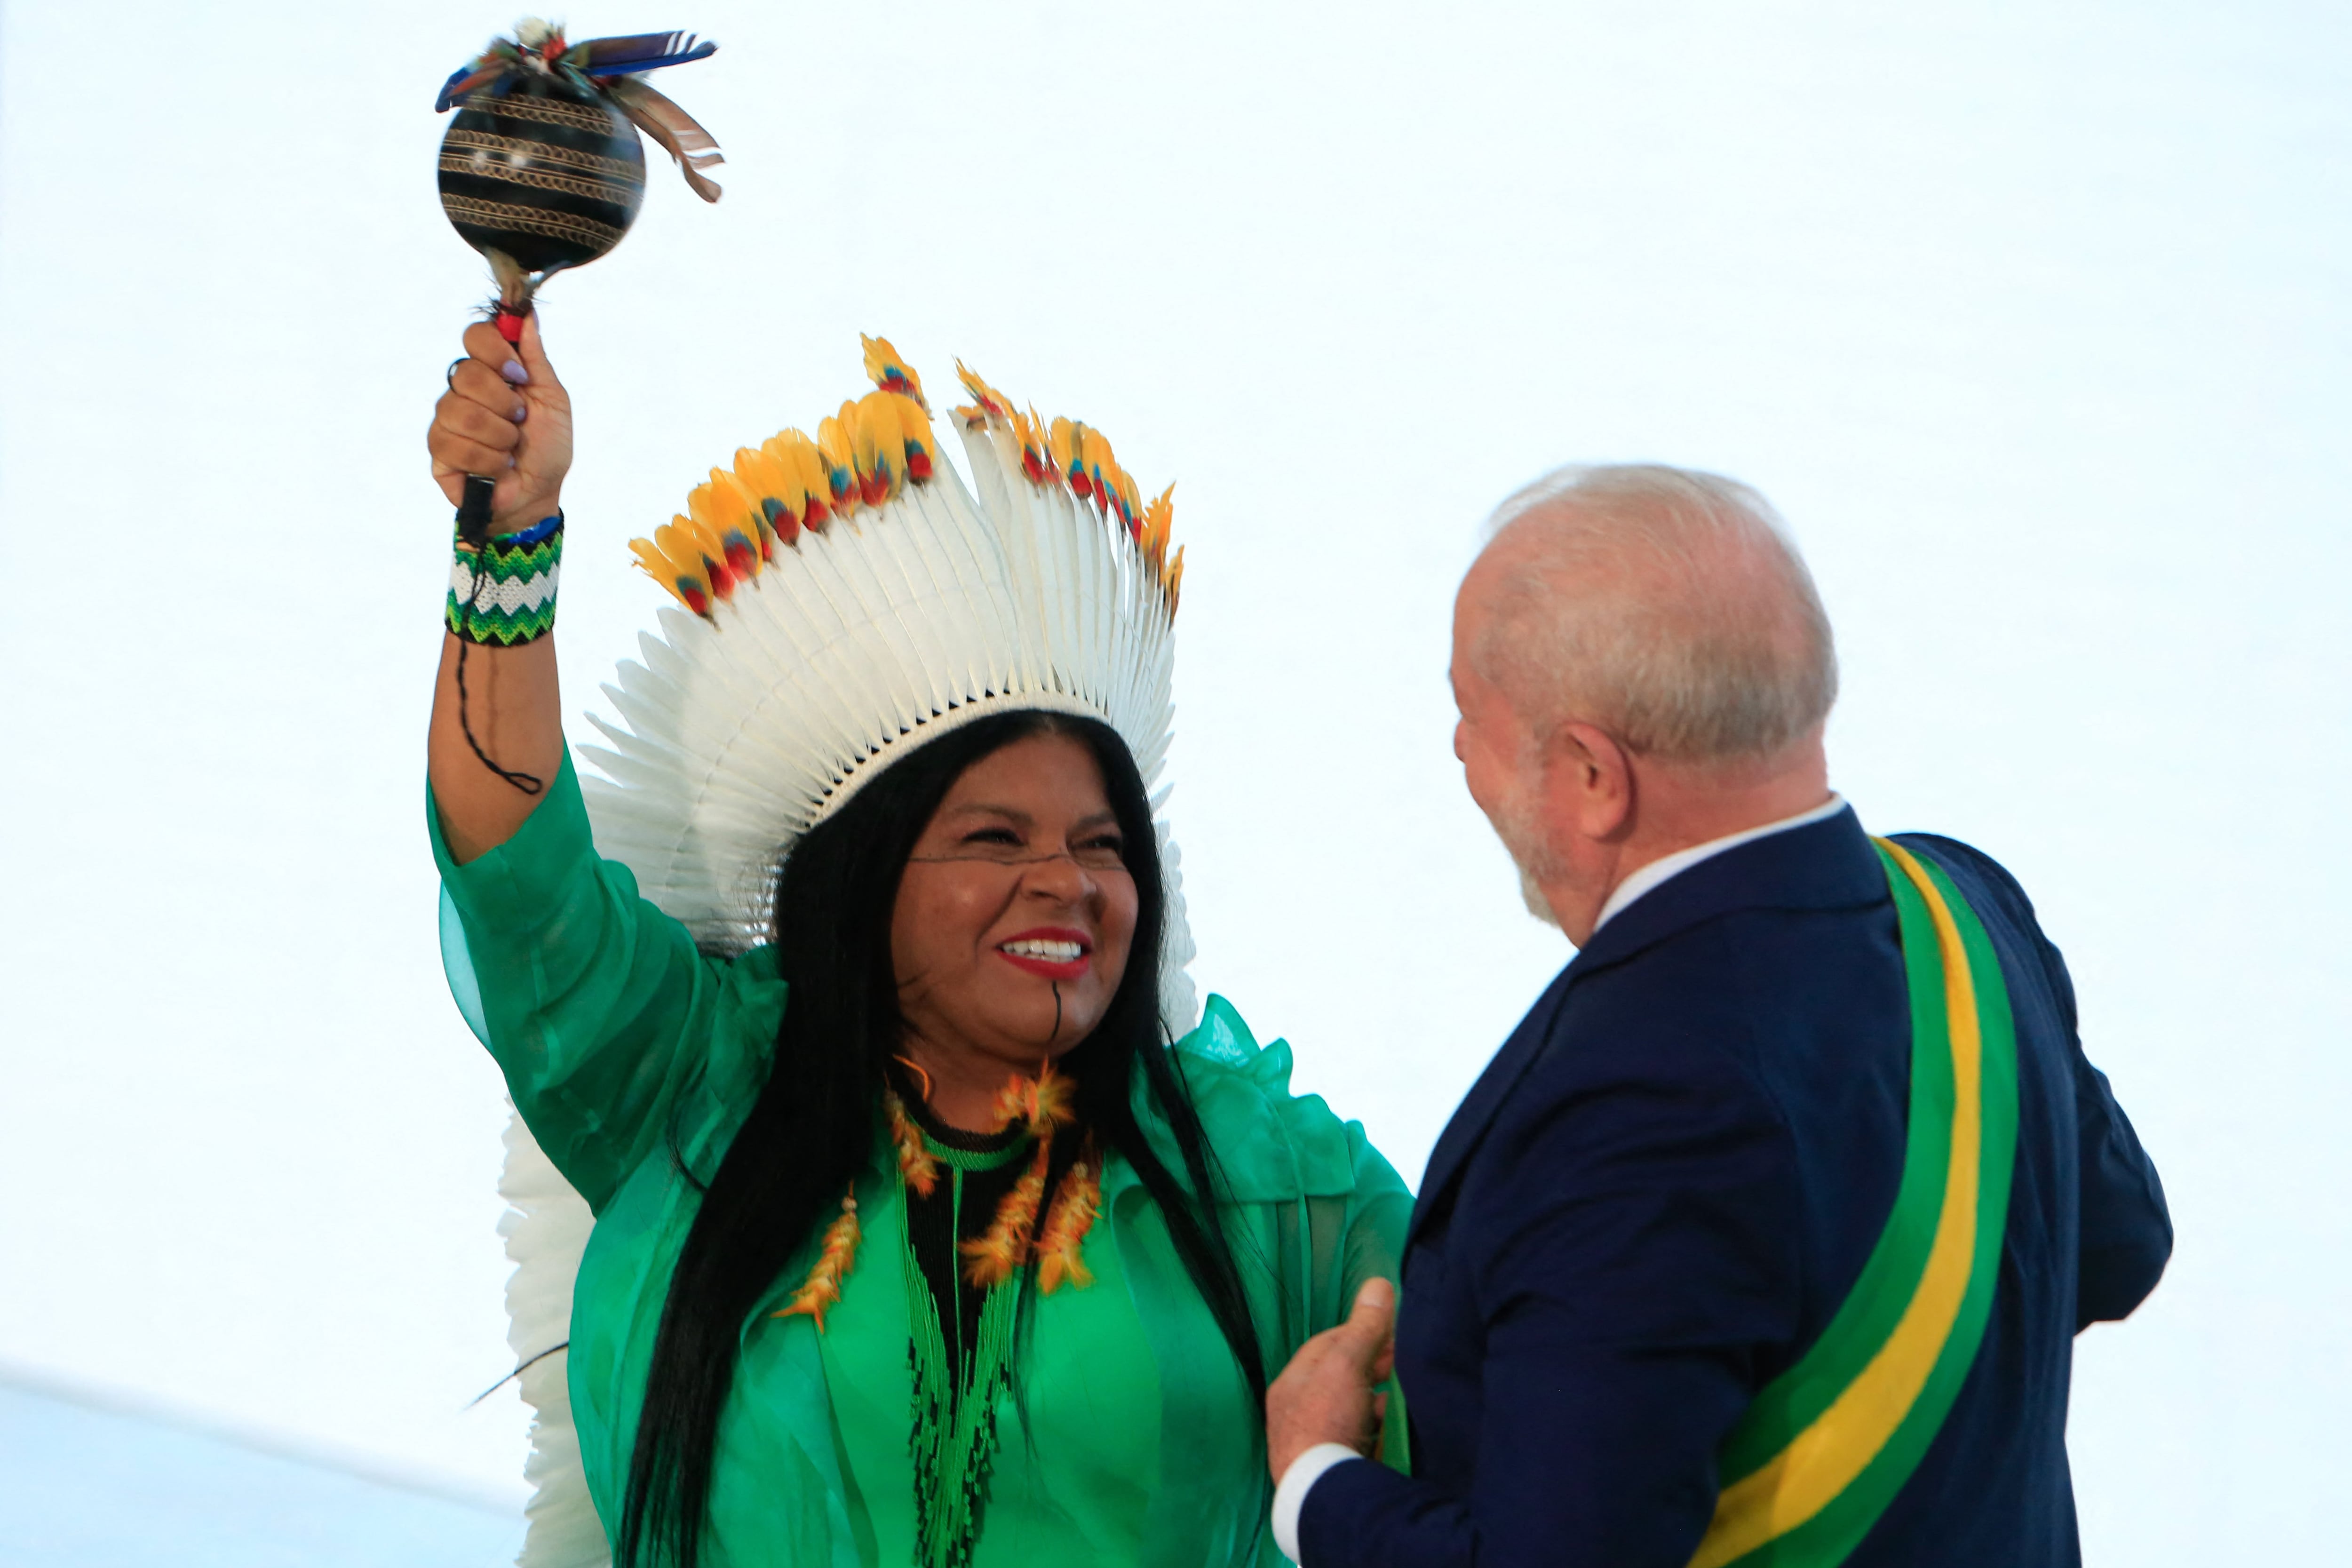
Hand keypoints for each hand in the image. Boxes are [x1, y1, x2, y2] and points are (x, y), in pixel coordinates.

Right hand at [427, 311, 572, 532]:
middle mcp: (463, 390)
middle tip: (519, 421)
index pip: (475, 336)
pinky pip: (455, 444)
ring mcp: (447, 418)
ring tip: (511, 448)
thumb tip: (527, 316)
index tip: (519, 376)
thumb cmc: (546, 447)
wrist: (539, 493)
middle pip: (467, 373)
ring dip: (499, 435)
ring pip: (461, 411)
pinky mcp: (439, 449)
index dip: (496, 351)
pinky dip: (488, 459)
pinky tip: (498, 467)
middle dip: (504, 403)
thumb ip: (536, 358)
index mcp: (492, 371)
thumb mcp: (552, 399)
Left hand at [1267, 1278, 1395, 1479]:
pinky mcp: (1334, 1470)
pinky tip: (1396, 1430)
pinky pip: (1360, 1440)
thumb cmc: (1326, 1422)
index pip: (1327, 1345)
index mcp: (1291, 1385)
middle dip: (1373, 1367)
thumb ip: (1364, 1329)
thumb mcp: (1345, 1366)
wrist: (1324, 1496)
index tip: (1391, 1332)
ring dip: (1378, 1401)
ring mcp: (1315, 1445)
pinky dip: (1379, 1431)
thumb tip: (1378, 1283)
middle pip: (1341, 1379)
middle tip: (1403, 1362)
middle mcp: (1296, 1414)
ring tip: (1404, 1396)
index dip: (1360, 1333)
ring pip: (1353, 1411)